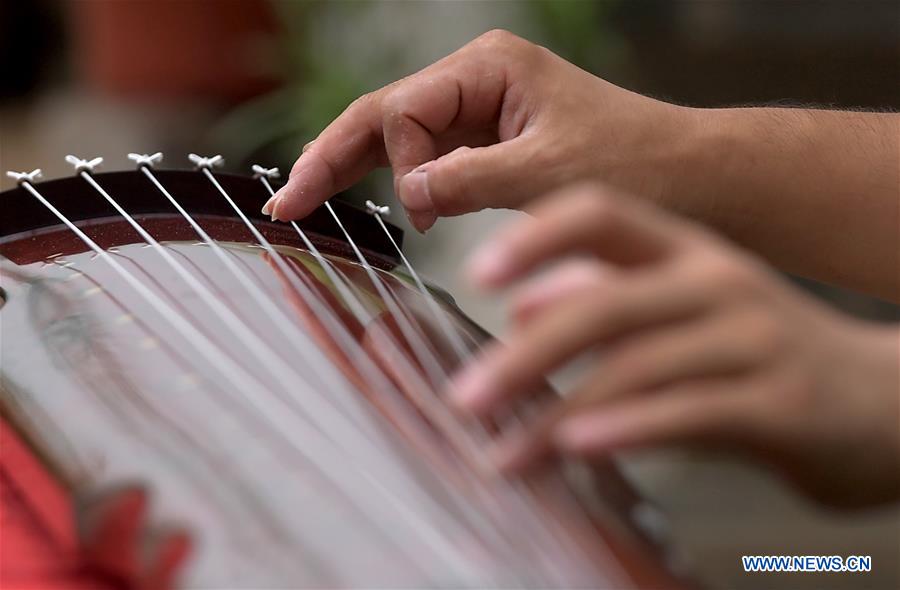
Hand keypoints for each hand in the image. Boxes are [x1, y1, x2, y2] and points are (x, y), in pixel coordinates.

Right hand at [265, 30, 688, 231]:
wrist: (690, 178)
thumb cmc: (637, 164)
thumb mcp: (550, 173)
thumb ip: (470, 179)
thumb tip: (407, 195)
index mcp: (488, 67)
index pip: (403, 110)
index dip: (393, 164)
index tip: (421, 211)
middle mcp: (476, 80)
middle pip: (383, 117)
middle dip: (333, 159)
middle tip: (285, 204)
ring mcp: (481, 112)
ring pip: (398, 140)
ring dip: (360, 173)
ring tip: (306, 202)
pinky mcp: (489, 143)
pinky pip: (428, 161)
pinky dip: (401, 186)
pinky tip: (374, 205)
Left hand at [452, 183, 899, 507]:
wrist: (882, 399)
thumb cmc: (762, 352)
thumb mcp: (684, 311)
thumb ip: (606, 300)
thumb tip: (523, 307)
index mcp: (686, 250)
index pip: (598, 212)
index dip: (533, 236)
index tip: (477, 274)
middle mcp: (718, 280)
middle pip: (604, 303)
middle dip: (525, 356)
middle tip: (465, 399)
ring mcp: (754, 338)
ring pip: (636, 365)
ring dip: (557, 413)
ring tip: (504, 453)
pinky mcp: (780, 402)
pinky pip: (689, 411)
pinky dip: (626, 428)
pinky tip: (577, 447)